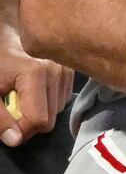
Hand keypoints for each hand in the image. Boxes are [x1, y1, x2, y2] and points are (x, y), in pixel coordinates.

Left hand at [0, 26, 69, 148]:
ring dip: (40, 111)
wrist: (6, 33)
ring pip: (58, 110)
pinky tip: (36, 91)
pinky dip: (48, 101)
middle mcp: (58, 71)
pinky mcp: (72, 70)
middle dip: (30, 121)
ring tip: (23, 97)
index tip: (7, 126)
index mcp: (36, 74)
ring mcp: (67, 70)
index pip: (39, 120)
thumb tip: (15, 140)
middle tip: (12, 109)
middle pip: (50, 119)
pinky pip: (63, 99)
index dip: (21, 130)